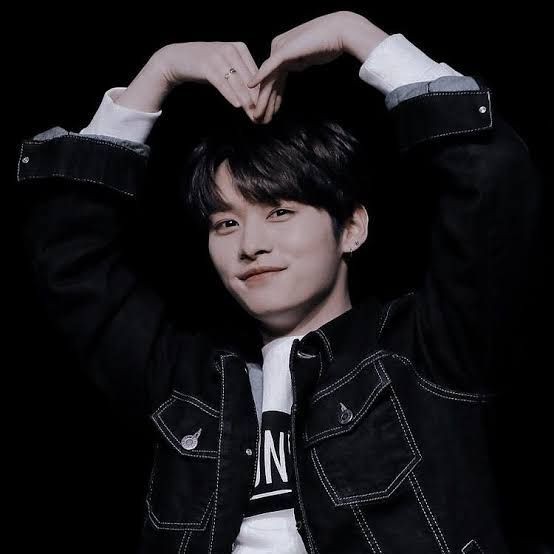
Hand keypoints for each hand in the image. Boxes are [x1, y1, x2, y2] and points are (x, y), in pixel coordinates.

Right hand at [136, 41, 262, 120]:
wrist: (178, 59)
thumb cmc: (206, 66)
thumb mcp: (227, 65)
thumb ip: (242, 75)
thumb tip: (258, 95)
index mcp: (240, 48)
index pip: (256, 73)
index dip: (263, 92)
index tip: (268, 108)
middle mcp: (231, 49)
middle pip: (249, 79)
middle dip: (256, 99)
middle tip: (263, 116)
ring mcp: (219, 56)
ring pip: (237, 82)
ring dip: (246, 101)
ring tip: (253, 115)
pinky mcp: (208, 65)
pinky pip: (222, 83)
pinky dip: (231, 95)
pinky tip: (238, 106)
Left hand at [247, 11, 388, 120]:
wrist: (340, 31)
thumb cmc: (329, 43)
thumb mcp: (309, 56)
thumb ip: (300, 61)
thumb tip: (298, 66)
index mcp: (283, 50)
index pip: (274, 78)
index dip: (272, 98)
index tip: (270, 113)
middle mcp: (278, 48)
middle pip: (269, 80)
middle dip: (265, 102)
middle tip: (260, 119)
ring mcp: (280, 48)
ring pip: (268, 78)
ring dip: (262, 99)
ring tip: (258, 115)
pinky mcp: (284, 50)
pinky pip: (269, 67)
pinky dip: (260, 77)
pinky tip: (251, 86)